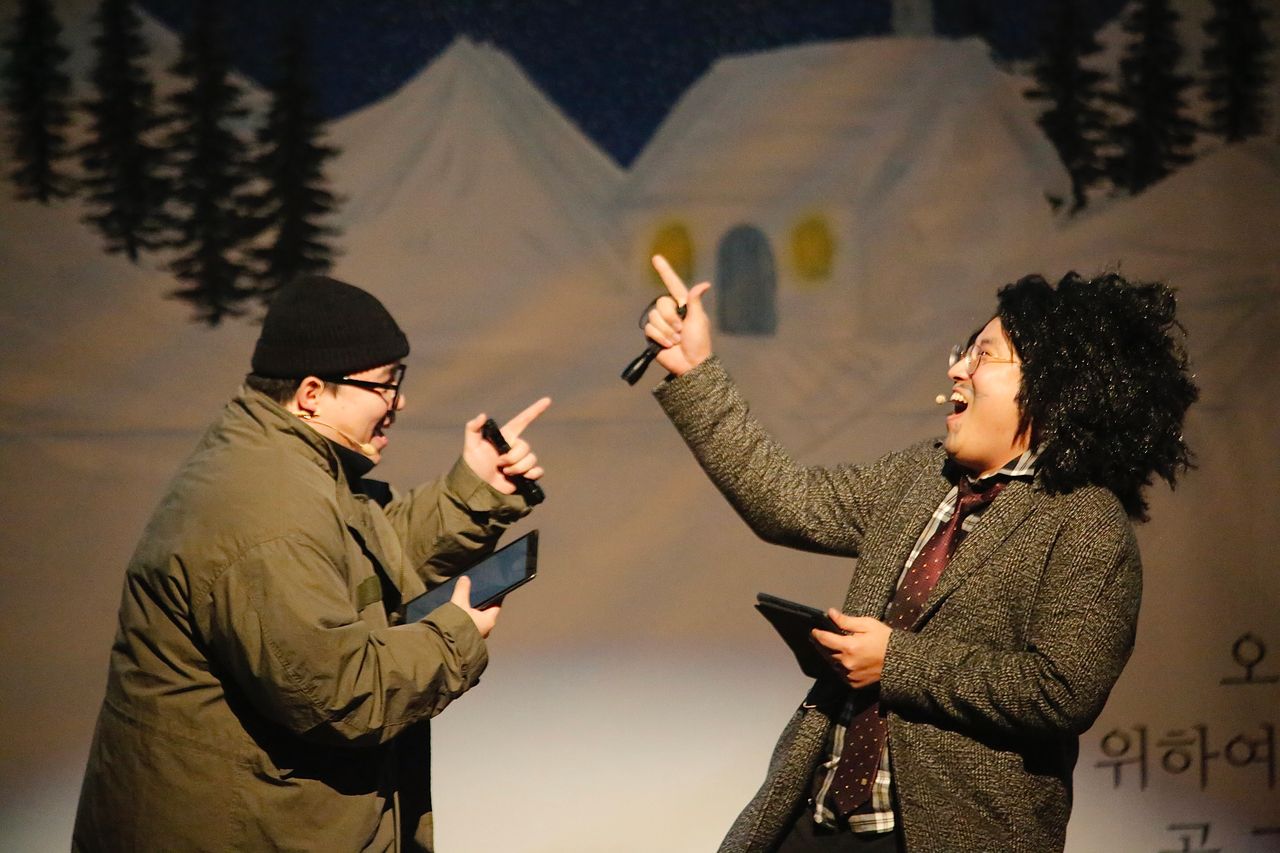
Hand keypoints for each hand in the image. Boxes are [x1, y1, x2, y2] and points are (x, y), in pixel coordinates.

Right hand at [450, 576, 499, 637]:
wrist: (445, 646)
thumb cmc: (457, 626)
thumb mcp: (459, 603)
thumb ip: (462, 590)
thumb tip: (465, 579)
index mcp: (489, 620)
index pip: (496, 605)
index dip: (494, 597)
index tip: (493, 590)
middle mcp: (486, 629)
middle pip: (486, 613)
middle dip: (481, 605)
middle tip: (475, 596)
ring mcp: (477, 636)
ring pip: (478, 621)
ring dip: (472, 614)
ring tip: (464, 606)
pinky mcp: (468, 640)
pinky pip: (470, 628)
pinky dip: (466, 622)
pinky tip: (457, 617)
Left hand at [462, 396, 550, 494]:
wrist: (478, 486)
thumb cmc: (472, 465)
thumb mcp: (470, 445)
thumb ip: (473, 428)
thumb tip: (483, 415)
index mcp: (506, 437)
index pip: (523, 420)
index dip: (535, 410)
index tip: (548, 400)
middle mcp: (515, 447)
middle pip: (526, 447)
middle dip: (512, 458)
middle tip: (499, 464)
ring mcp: (521, 461)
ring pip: (531, 460)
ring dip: (518, 468)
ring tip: (504, 472)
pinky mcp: (526, 474)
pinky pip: (538, 471)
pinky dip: (532, 474)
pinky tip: (523, 478)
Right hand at [645, 254, 711, 376]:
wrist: (690, 364)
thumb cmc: (699, 342)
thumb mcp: (698, 320)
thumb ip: (695, 302)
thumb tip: (704, 284)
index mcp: (684, 304)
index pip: (672, 283)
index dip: (664, 271)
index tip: (656, 258)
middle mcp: (671, 311)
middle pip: (661, 303)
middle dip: (671, 318)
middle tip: (681, 330)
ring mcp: (661, 323)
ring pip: (654, 316)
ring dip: (667, 331)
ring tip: (676, 340)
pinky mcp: (653, 335)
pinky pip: (650, 329)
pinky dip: (660, 338)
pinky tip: (668, 345)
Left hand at [811, 611, 891, 689]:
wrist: (901, 660)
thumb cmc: (886, 639)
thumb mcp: (868, 624)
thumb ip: (846, 621)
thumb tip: (831, 614)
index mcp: (849, 647)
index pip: (826, 640)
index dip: (818, 634)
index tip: (815, 631)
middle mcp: (847, 662)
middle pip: (830, 652)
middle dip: (830, 645)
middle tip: (832, 639)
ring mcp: (851, 675)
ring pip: (836, 664)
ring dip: (837, 656)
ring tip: (845, 650)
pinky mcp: (856, 683)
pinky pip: (844, 674)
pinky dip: (845, 668)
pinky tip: (852, 661)